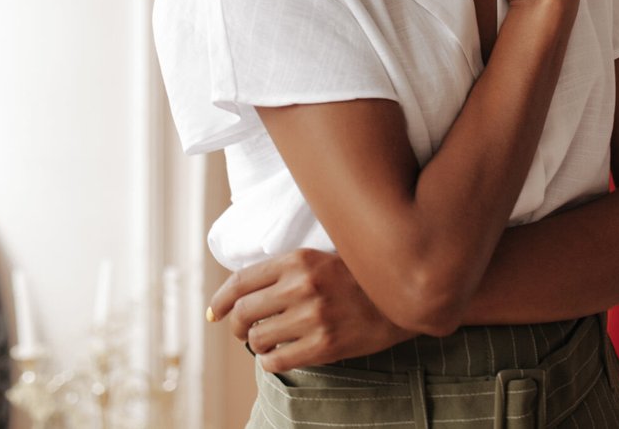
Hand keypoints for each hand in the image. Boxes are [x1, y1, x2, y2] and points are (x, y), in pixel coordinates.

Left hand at [207, 249, 416, 373]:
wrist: (403, 294)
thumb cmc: (358, 276)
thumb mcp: (321, 256)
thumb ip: (287, 269)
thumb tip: (243, 291)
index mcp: (298, 260)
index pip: (241, 281)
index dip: (221, 300)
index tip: (215, 312)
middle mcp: (302, 286)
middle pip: (244, 312)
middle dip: (236, 326)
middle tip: (241, 331)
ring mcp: (313, 317)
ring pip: (258, 338)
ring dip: (256, 344)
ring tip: (266, 342)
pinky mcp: (325, 345)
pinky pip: (277, 360)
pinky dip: (270, 361)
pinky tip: (277, 356)